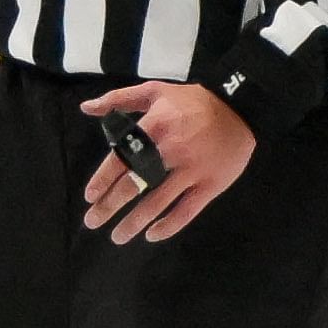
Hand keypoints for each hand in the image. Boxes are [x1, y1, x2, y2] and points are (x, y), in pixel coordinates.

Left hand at [79, 80, 253, 244]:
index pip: (121, 158)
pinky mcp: (211, 184)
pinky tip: (152, 235)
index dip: (102, 179)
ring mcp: (192, 170)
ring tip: (117, 237)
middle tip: (92, 221)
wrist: (241, 107)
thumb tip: (87, 107)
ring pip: (158, 202)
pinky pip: (187, 211)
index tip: (90, 196)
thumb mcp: (155, 90)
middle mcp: (170, 151)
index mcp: (154, 127)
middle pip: (134, 184)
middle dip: (110, 206)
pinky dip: (169, 226)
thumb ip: (119, 99)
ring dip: (135, 222)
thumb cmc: (193, 101)